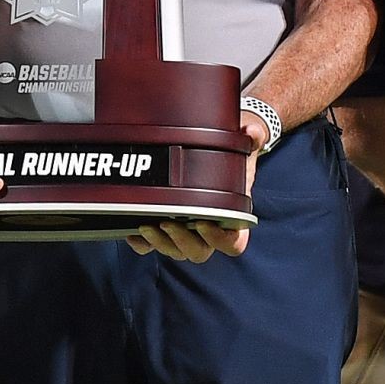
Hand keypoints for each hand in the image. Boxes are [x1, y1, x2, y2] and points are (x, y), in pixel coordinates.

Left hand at [128, 118, 259, 261]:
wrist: (217, 154)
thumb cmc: (232, 158)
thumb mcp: (244, 147)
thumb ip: (252, 139)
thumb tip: (252, 132)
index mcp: (233, 220)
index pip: (231, 244)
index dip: (217, 239)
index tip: (202, 222)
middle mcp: (209, 231)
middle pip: (198, 252)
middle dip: (181, 241)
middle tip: (167, 222)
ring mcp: (186, 233)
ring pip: (175, 251)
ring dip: (160, 242)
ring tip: (146, 225)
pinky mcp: (165, 230)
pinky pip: (152, 247)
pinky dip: (141, 243)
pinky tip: (132, 232)